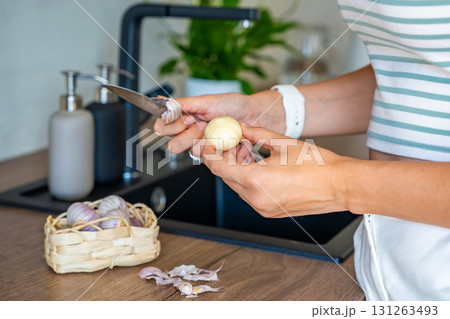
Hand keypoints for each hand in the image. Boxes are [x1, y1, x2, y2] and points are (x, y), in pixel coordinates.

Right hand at [154, 93, 256, 153]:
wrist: (254, 114)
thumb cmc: (233, 105)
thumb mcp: (206, 100)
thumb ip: (184, 103)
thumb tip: (162, 101)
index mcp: (185, 118)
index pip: (165, 126)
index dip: (169, 125)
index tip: (180, 120)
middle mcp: (191, 134)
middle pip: (175, 144)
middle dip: (185, 137)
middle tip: (200, 127)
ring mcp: (203, 145)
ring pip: (192, 151)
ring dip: (203, 141)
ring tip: (214, 132)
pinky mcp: (215, 155)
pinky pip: (209, 158)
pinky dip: (218, 148)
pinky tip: (226, 140)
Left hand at [200, 124, 348, 217]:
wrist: (340, 186)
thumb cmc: (317, 165)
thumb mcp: (283, 143)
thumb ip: (257, 134)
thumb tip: (242, 128)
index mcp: (256, 180)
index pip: (218, 168)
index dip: (209, 155)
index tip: (208, 144)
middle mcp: (255, 199)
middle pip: (226, 177)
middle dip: (225, 159)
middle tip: (232, 143)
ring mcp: (262, 208)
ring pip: (237, 186)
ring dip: (237, 169)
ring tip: (250, 152)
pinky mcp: (270, 212)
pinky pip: (250, 194)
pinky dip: (248, 180)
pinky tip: (259, 166)